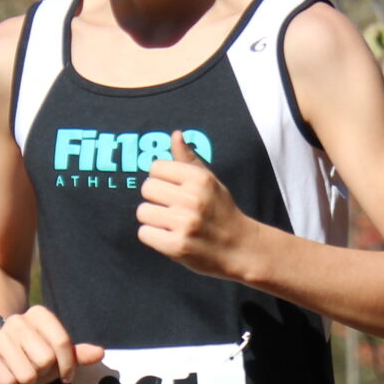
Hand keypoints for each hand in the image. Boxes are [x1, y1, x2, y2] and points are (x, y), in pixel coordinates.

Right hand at [0, 305, 103, 383]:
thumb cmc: (30, 358)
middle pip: (45, 360)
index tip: (66, 377)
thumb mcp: (55, 356)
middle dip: (43, 374)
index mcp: (38, 315)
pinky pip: (9, 383)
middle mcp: (17, 322)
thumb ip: (76, 355)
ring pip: (27, 375)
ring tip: (20, 376)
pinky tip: (9, 383)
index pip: (62, 342)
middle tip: (35, 371)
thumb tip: (101, 353)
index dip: (68, 366)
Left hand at [136, 133, 259, 277]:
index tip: (174, 190)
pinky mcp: (177, 246)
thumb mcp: (209, 181)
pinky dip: (153, 236)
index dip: (161, 179)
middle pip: (147, 188)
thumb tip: (175, 134)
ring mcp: (185, 223)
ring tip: (172, 224)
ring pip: (143, 212)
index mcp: (200, 179)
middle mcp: (192, 199)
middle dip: (156, 199)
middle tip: (172, 209)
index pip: (156, 167)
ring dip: (153, 219)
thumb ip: (188, 159)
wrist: (240, 248)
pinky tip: (170, 237)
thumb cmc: (221, 211)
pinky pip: (144, 233)